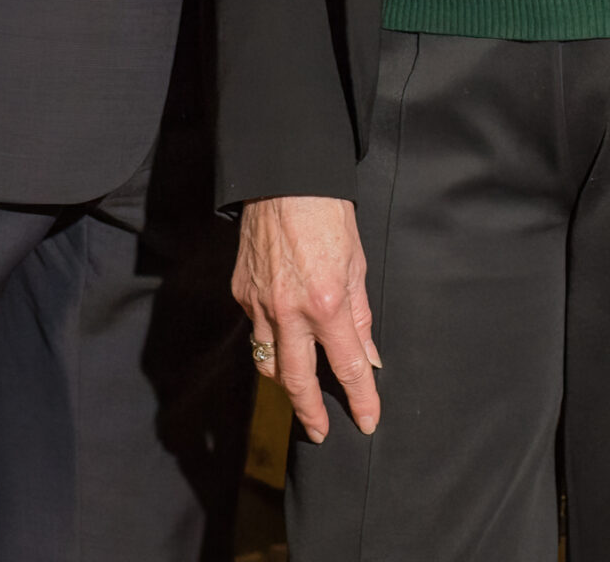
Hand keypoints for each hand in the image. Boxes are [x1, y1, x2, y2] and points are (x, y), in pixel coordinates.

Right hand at [234, 195, 381, 442]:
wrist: (284, 178)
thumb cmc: (327, 213)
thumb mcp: (356, 263)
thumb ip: (360, 315)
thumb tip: (368, 355)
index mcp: (326, 303)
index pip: (347, 366)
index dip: (360, 398)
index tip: (368, 420)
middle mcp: (289, 311)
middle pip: (297, 381)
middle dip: (310, 412)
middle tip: (318, 432)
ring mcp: (259, 303)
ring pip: (268, 362)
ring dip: (285, 382)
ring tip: (299, 392)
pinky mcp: (241, 292)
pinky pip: (255, 329)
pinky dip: (269, 341)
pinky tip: (282, 337)